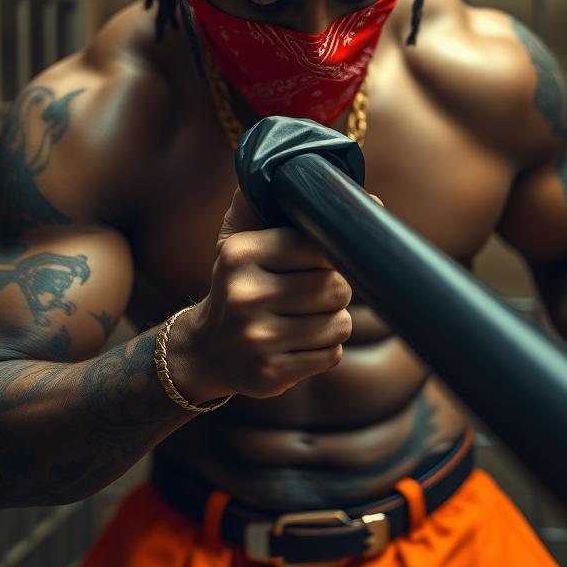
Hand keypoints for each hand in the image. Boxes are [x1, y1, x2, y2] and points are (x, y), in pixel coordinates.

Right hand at [167, 188, 352, 400]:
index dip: (331, 254)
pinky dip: (324, 349)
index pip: (320, 246)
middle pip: (336, 287)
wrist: (207, 350)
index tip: (321, 259)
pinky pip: (331, 355)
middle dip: (334, 290)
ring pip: (339, 324)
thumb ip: (275, 201)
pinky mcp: (271, 374)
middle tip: (311, 293)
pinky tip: (298, 344)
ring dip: (332, 321)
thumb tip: (359, 192)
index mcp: (241, 254)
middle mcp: (245, 295)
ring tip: (304, 319)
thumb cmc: (239, 284)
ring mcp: (257, 339)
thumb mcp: (241, 238)